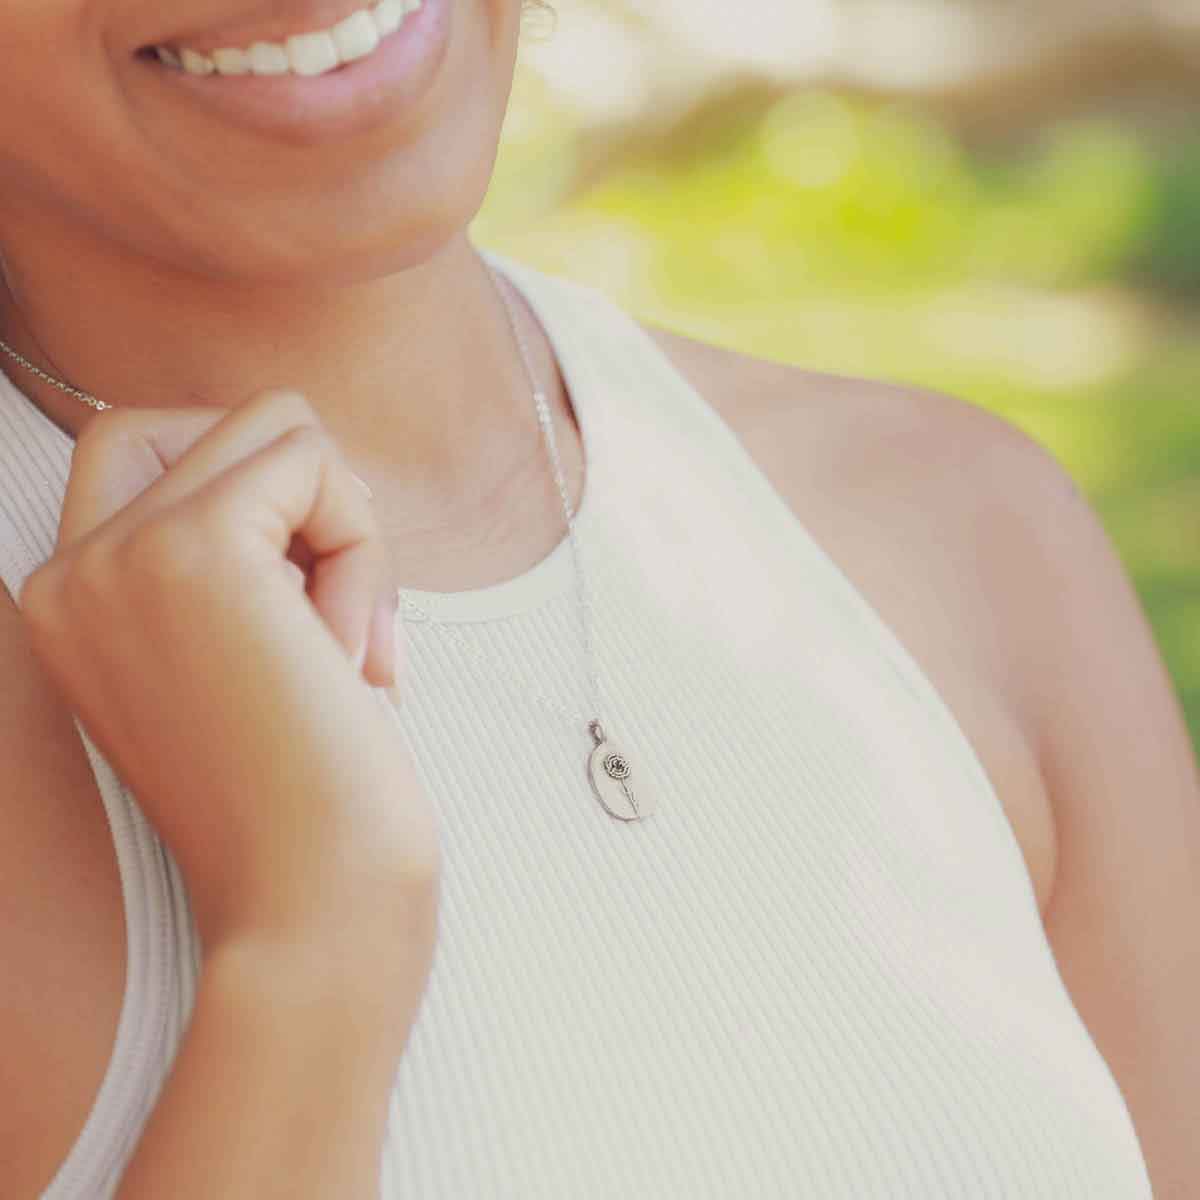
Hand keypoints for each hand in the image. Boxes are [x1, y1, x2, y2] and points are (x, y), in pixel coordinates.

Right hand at [18, 389, 439, 954]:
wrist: (310, 911)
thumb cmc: (307, 800)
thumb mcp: (247, 659)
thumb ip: (242, 560)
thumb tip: (303, 450)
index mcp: (71, 603)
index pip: (151, 444)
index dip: (260, 493)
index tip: (306, 608)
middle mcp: (68, 572)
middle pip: (228, 428)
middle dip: (319, 507)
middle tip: (344, 623)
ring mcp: (118, 557)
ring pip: (280, 431)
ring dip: (350, 528)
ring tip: (351, 650)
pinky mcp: (192, 550)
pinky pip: (312, 460)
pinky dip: (365, 545)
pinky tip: (355, 655)